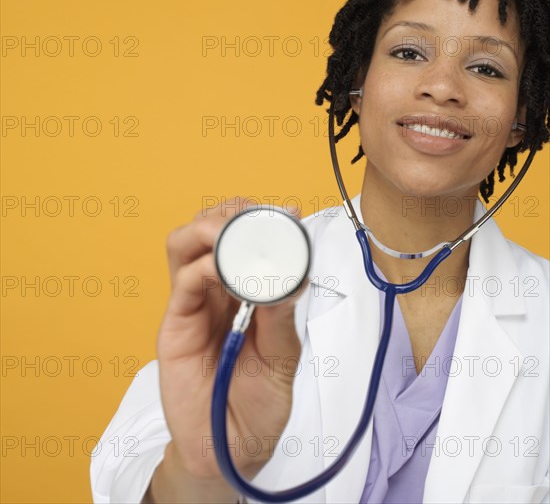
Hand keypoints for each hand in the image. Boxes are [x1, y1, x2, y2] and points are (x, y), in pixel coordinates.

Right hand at [157, 197, 304, 480]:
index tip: (288, 212)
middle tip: (256, 219)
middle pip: (210, 231)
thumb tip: (294, 270)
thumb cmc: (260, 400)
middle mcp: (216, 290)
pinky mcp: (175, 324)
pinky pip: (182, 281)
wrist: (233, 445)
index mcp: (245, 291)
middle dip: (231, 214)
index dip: (260, 220)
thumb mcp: (283, 355)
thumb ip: (281, 314)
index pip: (243, 240)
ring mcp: (193, 303)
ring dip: (209, 229)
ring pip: (185, 245)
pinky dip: (202, 266)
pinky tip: (222, 270)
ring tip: (233, 234)